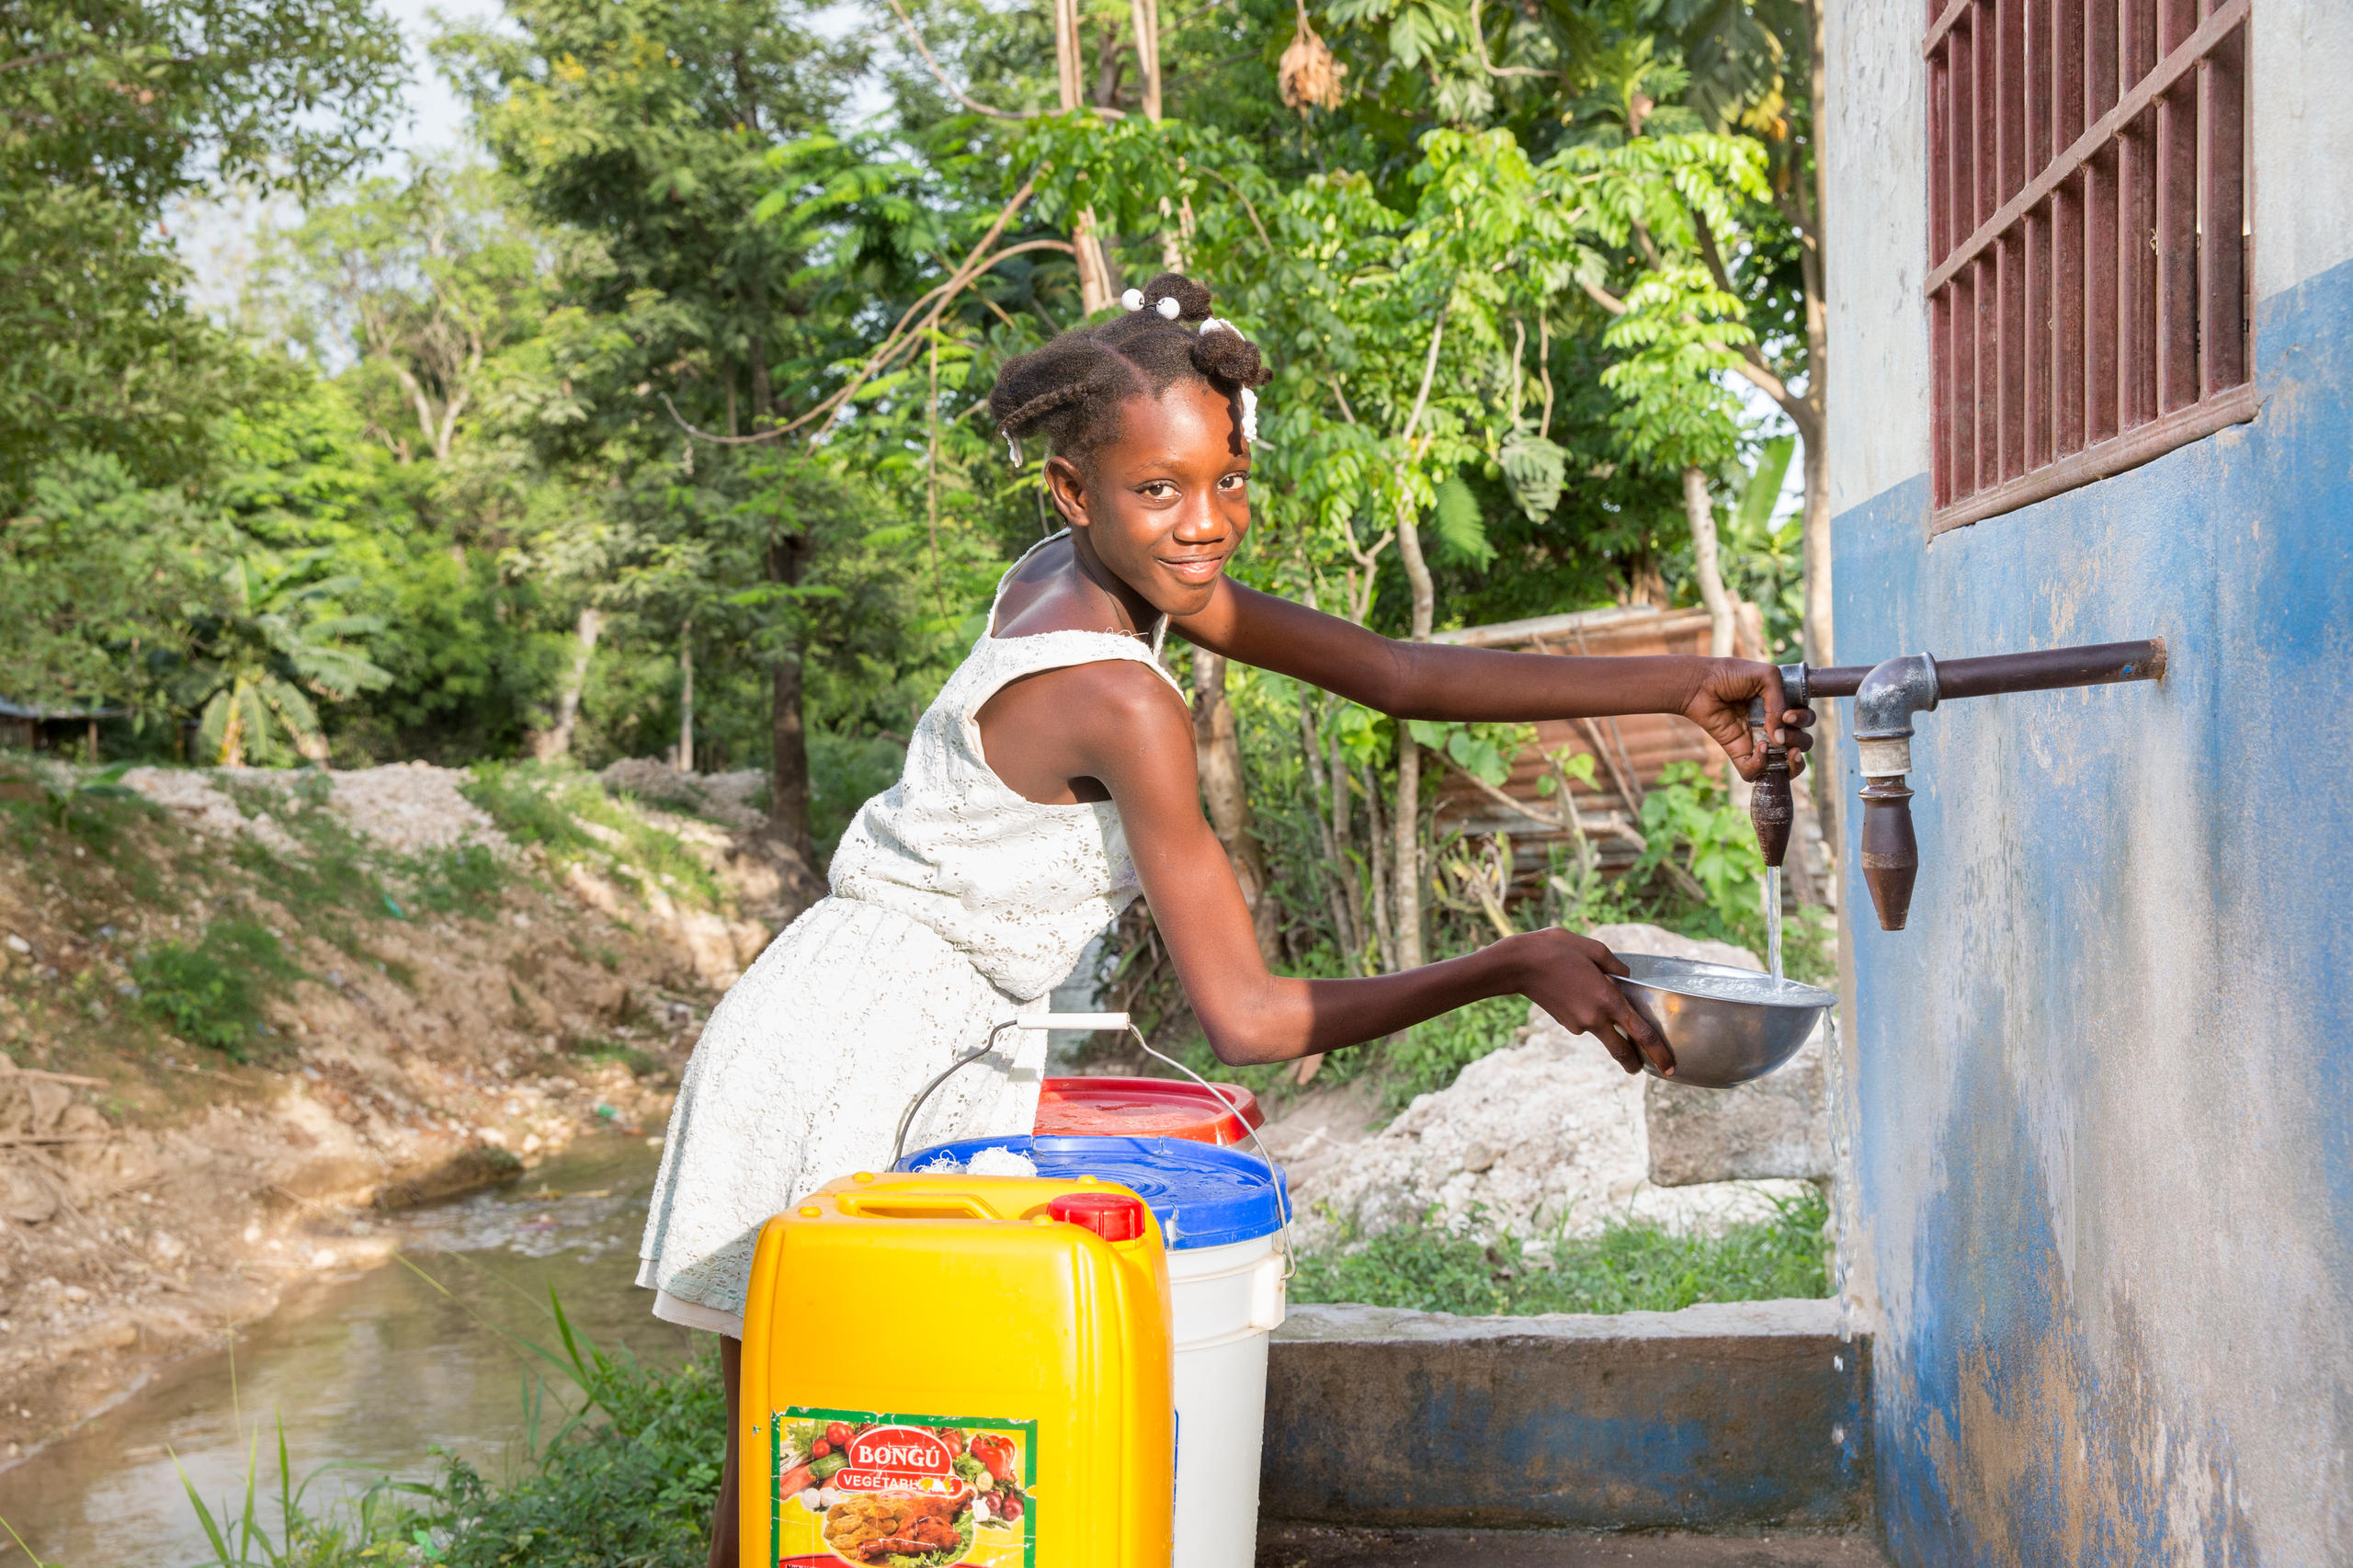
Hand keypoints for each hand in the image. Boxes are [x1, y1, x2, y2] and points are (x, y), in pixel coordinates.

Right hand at [1500, 928, 1674, 1076]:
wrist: (1518, 965)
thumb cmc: (1556, 950)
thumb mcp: (1593, 948)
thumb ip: (1616, 966)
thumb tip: (1627, 978)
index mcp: (1608, 999)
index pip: (1641, 1034)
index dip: (1658, 1053)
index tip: (1669, 1067)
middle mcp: (1595, 1017)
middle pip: (1622, 1051)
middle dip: (1635, 1063)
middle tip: (1644, 1069)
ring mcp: (1579, 1024)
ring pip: (1602, 1031)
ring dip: (1607, 1025)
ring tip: (1591, 993)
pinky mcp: (1565, 1023)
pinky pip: (1585, 1021)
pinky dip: (1589, 1014)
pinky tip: (1576, 992)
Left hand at [1680, 658, 1816, 780]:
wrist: (1701, 683)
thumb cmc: (1732, 675)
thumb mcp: (1766, 678)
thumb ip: (1780, 703)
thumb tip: (1780, 740)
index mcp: (1782, 706)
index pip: (1806, 721)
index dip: (1804, 720)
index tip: (1788, 714)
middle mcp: (1773, 725)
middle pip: (1803, 743)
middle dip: (1801, 739)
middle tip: (1785, 725)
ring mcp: (1758, 740)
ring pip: (1786, 764)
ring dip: (1791, 759)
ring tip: (1780, 744)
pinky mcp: (1740, 752)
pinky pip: (1755, 772)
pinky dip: (1761, 765)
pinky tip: (1760, 748)